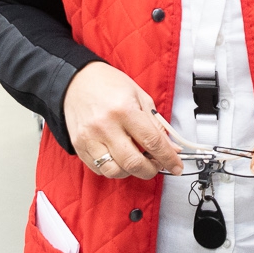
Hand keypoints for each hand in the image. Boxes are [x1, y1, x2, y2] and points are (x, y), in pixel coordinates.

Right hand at [64, 62, 182, 179]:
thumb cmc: (109, 84)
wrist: (77, 80)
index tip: (176, 166)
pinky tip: (118, 157)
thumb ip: (156, 124)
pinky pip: (99, 169)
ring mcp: (90, 138)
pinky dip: (113, 168)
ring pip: (115, 171)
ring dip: (130, 171)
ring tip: (136, 160)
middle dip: (151, 170)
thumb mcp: (140, 97)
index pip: (152, 142)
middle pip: (133, 162)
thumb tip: (171, 147)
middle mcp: (105, 125)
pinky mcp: (79, 146)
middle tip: (156, 164)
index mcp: (124, 110)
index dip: (168, 158)